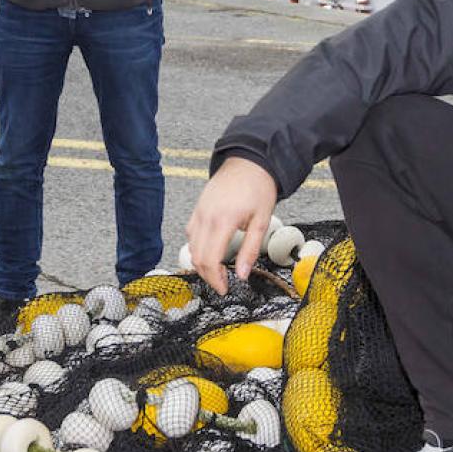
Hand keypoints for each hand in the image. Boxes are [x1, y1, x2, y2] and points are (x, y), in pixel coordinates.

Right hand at [184, 157, 276, 294]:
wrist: (248, 163)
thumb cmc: (258, 189)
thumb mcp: (262, 221)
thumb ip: (250, 250)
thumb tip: (242, 275)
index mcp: (224, 221)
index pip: (210, 259)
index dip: (215, 279)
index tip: (225, 289)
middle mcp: (206, 217)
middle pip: (197, 257)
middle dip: (208, 276)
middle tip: (223, 284)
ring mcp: (199, 212)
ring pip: (191, 247)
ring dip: (202, 264)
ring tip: (219, 271)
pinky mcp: (197, 209)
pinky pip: (191, 235)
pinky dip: (197, 248)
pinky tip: (211, 252)